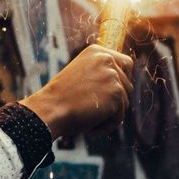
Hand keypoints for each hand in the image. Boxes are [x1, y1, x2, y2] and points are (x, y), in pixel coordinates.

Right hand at [19, 44, 133, 139]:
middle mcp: (107, 60)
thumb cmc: (61, 98)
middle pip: (127, 84)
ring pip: (124, 102)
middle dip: (115, 100)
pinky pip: (119, 116)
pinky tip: (90, 127)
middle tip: (93, 109)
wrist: (50, 108)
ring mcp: (113, 75)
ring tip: (88, 118)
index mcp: (96, 52)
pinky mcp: (116, 93)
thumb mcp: (80, 76)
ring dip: (109, 114)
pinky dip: (107, 125)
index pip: (126, 63)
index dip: (122, 79)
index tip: (112, 93)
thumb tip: (122, 85)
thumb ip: (99, 74)